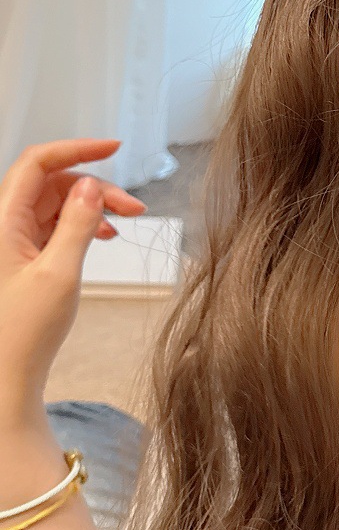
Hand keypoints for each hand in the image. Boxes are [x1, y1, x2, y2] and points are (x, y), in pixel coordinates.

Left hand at [0, 139, 147, 428]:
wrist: (5, 382)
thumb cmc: (23, 336)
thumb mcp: (59, 274)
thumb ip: (76, 224)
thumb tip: (89, 184)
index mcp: (1, 223)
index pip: (37, 164)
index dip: (76, 148)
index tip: (112, 147)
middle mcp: (3, 227)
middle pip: (52, 183)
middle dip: (95, 186)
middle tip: (134, 207)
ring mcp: (12, 243)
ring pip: (56, 204)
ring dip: (92, 206)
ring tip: (124, 222)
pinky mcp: (22, 260)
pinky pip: (54, 227)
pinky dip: (81, 225)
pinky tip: (102, 237)